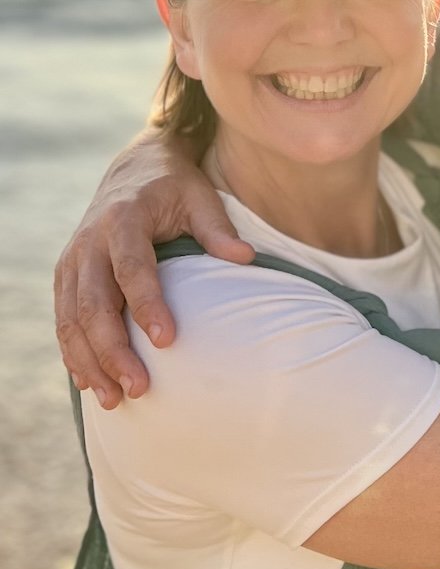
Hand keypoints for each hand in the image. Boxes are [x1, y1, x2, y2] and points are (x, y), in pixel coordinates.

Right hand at [53, 131, 252, 407]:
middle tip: (138, 387)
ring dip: (90, 362)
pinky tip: (91, 383)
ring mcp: (72, 260)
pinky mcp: (66, 276)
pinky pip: (63, 321)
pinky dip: (74, 353)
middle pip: (94, 303)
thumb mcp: (200, 197)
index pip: (133, 267)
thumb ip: (218, 229)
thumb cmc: (175, 187)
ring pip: (71, 319)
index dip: (147, 304)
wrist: (134, 169)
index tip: (167, 340)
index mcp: (124, 218)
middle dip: (113, 349)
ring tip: (115, 399)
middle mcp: (90, 241)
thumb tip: (247, 258)